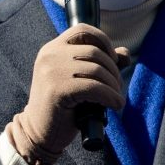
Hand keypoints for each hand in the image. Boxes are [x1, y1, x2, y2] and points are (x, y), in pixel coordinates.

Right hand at [5, 26, 128, 164]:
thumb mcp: (79, 80)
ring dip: (114, 85)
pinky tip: (115, 104)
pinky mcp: (58, 90)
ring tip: (116, 97)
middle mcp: (49, 55)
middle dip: (113, 69)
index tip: (113, 59)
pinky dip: (110, 96)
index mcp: (51, 49)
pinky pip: (95, 87)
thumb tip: (125, 54)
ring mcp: (51, 72)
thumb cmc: (62, 107)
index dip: (104, 41)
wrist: (38, 134)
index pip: (83, 30)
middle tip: (117, 87)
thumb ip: (99, 64)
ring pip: (97, 69)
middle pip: (95, 51)